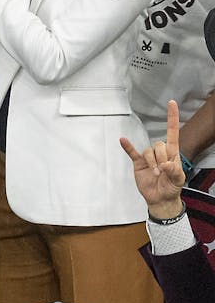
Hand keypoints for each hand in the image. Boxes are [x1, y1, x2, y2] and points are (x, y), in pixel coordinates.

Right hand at [121, 99, 186, 220]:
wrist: (160, 199)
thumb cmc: (171, 188)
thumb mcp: (179, 181)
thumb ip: (175, 171)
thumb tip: (166, 164)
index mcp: (172, 153)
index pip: (172, 132)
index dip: (172, 118)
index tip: (172, 103)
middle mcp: (160, 153)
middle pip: (159, 145)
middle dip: (161, 158)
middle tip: (162, 172)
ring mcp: (148, 157)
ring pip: (148, 151)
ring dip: (151, 163)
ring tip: (155, 174)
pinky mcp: (138, 162)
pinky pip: (132, 152)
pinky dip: (127, 146)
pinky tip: (122, 140)